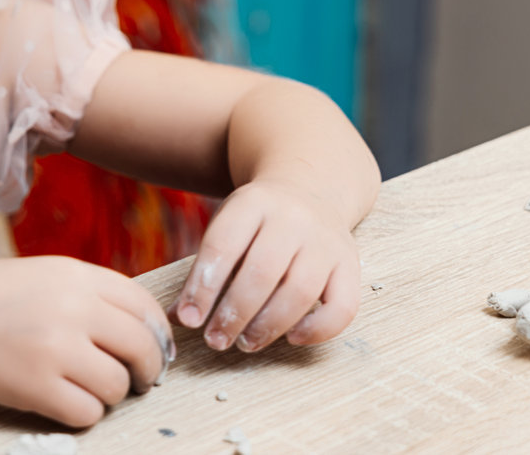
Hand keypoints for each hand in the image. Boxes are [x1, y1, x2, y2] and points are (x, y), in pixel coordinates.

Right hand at [0, 256, 173, 428]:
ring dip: (109, 394)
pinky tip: (65, 402)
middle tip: (138, 381)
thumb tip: (142, 329)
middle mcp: (73, 307)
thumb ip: (88, 294)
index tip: (155, 351)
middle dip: (147, 370)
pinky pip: (87, 412)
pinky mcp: (36, 385)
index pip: (144, 305)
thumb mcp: (43, 275)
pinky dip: (83, 413)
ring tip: (87, 389)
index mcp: (76, 274)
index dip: (158, 334)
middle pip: (142, 347)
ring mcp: (55, 347)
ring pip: (117, 385)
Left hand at [172, 177, 360, 352]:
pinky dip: (318, 329)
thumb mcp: (227, 226)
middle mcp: (293, 218)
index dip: (201, 287)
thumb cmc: (257, 221)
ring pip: (299, 291)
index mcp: (252, 203)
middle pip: (261, 272)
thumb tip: (179, 317)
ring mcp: (325, 241)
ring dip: (268, 326)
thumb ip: (204, 269)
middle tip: (215, 340)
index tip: (188, 319)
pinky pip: (342, 306)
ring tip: (245, 343)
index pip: (222, 246)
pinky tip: (292, 337)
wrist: (309, 188)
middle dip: (234, 314)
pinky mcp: (350, 264)